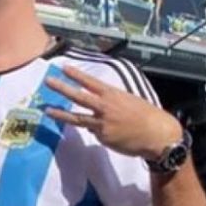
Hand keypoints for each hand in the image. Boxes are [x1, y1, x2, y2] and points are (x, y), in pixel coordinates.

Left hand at [45, 65, 181, 160]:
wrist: (157, 135)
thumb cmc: (148, 117)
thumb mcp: (130, 102)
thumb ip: (112, 104)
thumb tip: (97, 112)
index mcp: (113, 95)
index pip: (91, 82)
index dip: (77, 75)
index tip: (63, 68)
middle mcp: (105, 108)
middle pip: (78, 97)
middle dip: (62, 88)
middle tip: (48, 81)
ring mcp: (102, 124)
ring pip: (77, 118)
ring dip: (60, 114)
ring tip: (47, 110)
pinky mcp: (103, 138)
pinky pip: (97, 134)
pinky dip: (101, 133)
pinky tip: (115, 135)